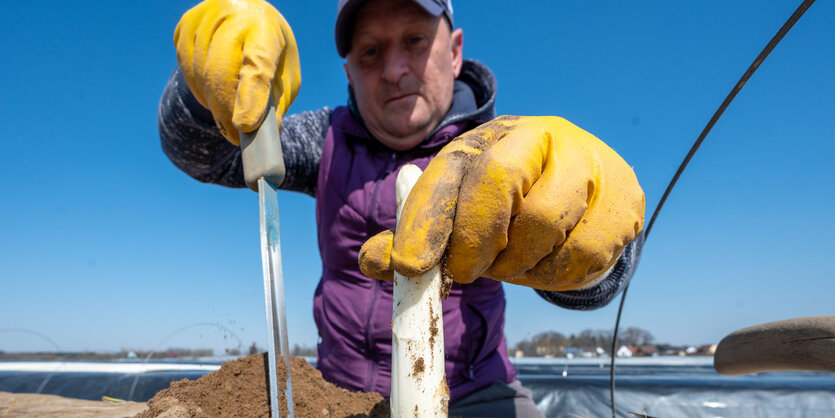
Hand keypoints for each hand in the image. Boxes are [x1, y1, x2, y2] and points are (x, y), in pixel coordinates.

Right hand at [174, 0, 300, 143]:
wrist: (249, 18)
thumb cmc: (273, 56)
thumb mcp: (285, 77)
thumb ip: (275, 104)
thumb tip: (262, 136)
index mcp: (266, 28)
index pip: (258, 63)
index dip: (250, 97)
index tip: (245, 126)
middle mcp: (234, 15)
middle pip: (221, 72)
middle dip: (225, 111)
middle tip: (234, 136)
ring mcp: (206, 17)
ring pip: (200, 74)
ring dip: (212, 102)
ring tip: (229, 108)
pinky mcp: (186, 23)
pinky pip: (186, 69)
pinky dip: (199, 89)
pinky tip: (213, 88)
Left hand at [359, 116, 644, 290]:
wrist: (586, 191)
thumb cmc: (508, 205)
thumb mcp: (459, 212)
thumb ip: (418, 237)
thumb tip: (373, 261)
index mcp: (486, 139)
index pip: (449, 171)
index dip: (426, 219)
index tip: (409, 265)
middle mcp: (536, 137)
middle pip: (498, 181)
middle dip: (474, 239)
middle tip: (465, 272)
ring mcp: (584, 162)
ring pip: (543, 221)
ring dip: (517, 263)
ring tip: (510, 265)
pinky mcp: (621, 198)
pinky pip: (583, 251)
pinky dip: (556, 275)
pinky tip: (546, 266)